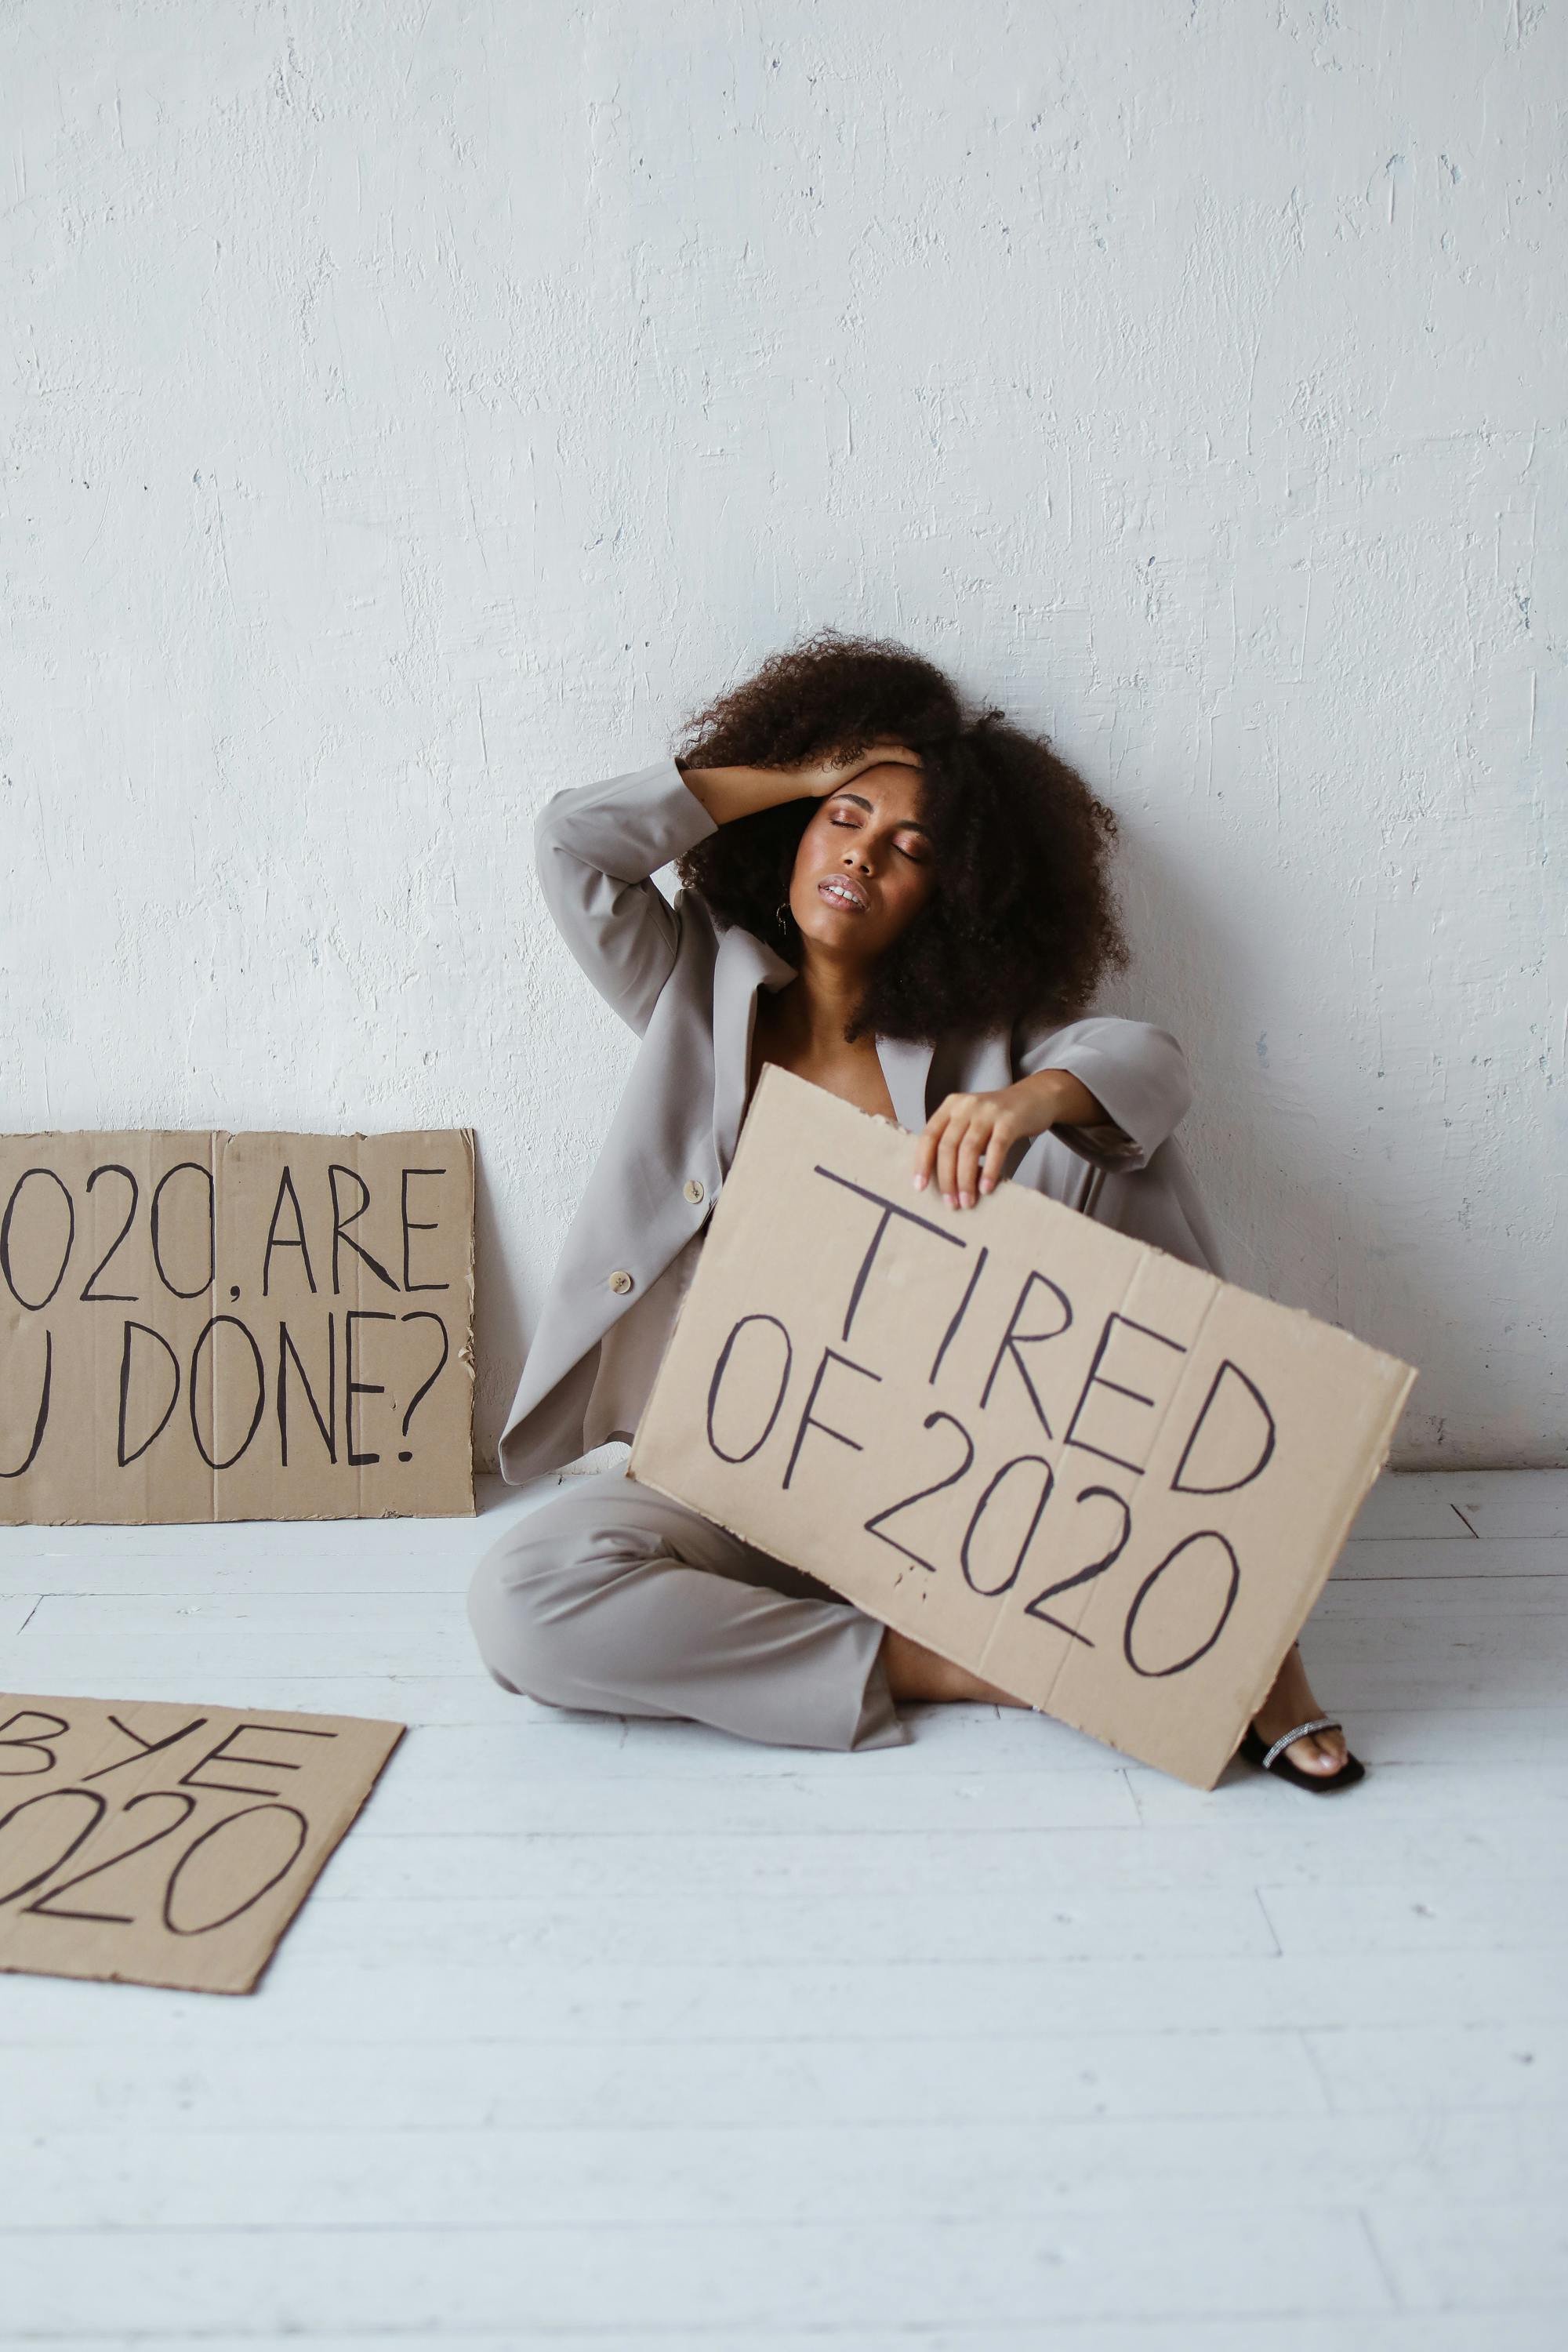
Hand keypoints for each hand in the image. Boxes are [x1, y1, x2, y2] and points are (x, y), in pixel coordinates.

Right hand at [793, 741, 923, 797]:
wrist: (797, 774)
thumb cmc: (808, 773)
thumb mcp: (828, 764)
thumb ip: (842, 762)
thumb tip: (844, 771)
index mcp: (854, 732)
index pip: (885, 731)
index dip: (901, 734)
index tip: (914, 737)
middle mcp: (861, 732)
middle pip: (895, 731)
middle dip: (913, 733)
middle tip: (934, 736)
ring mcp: (865, 741)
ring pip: (899, 739)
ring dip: (916, 743)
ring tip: (934, 748)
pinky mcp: (868, 753)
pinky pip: (898, 753)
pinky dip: (912, 757)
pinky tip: (924, 763)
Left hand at [912, 1073, 1091, 1208]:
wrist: (1035, 1097)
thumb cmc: (997, 1117)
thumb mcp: (970, 1121)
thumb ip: (954, 1140)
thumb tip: (939, 1180)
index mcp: (950, 1106)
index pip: (929, 1136)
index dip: (922, 1163)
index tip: (920, 1188)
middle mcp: (966, 1106)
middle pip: (948, 1146)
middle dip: (946, 1178)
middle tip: (950, 1203)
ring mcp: (988, 1111)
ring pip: (969, 1149)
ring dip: (965, 1180)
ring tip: (967, 1202)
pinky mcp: (1009, 1120)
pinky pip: (996, 1148)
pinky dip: (989, 1170)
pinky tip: (986, 1188)